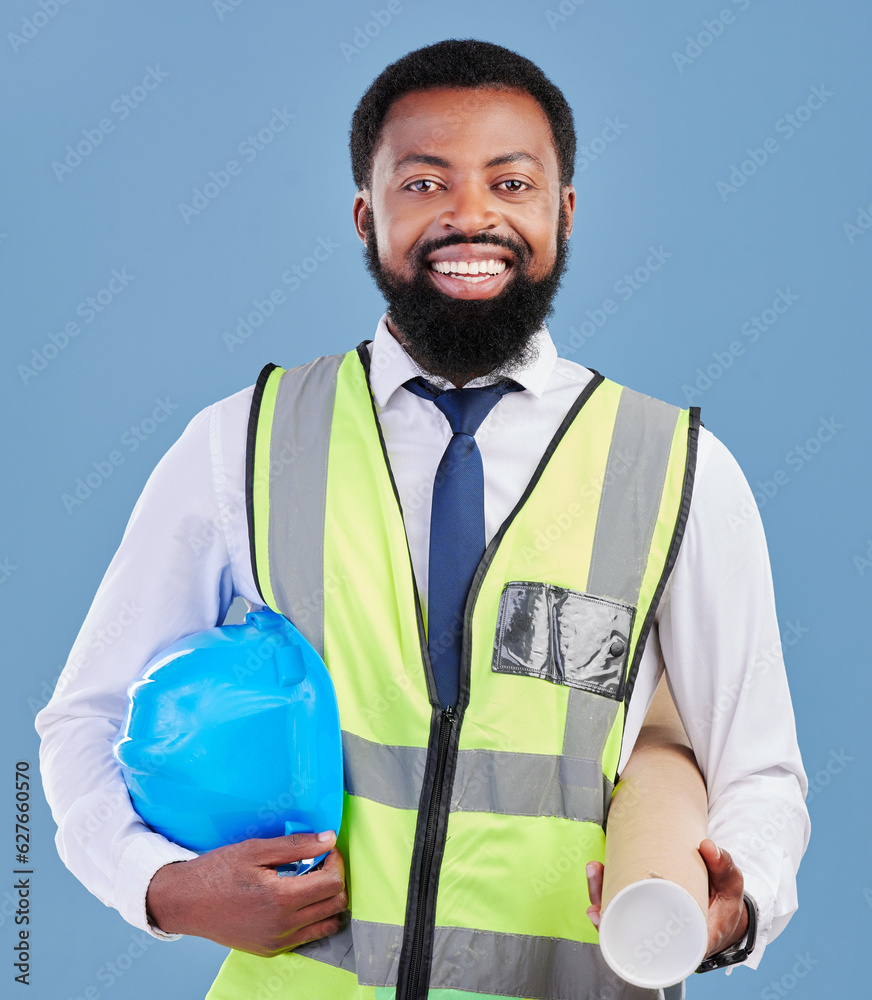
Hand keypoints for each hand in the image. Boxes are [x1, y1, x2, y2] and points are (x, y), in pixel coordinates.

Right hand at [145, 832, 347, 955]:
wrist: (186, 901)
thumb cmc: (217, 872)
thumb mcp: (256, 850)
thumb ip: (297, 846)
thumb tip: (329, 838)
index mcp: (280, 899)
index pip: (333, 883)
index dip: (336, 861)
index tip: (326, 849)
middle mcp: (282, 926)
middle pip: (335, 904)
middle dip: (335, 878)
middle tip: (319, 862)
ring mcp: (277, 942)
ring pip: (327, 923)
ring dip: (328, 900)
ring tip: (310, 880)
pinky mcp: (271, 950)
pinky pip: (308, 936)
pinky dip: (313, 917)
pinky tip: (297, 899)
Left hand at [585, 839, 747, 958]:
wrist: (726, 912)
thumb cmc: (726, 904)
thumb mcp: (731, 887)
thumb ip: (723, 866)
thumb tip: (707, 846)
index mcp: (685, 944)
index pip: (645, 948)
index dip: (617, 934)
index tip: (603, 911)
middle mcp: (665, 940)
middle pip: (625, 930)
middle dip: (604, 907)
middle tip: (597, 878)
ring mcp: (654, 927)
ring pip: (621, 918)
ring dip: (602, 894)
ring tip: (595, 869)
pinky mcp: (649, 912)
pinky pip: (624, 907)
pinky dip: (609, 892)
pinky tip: (599, 875)